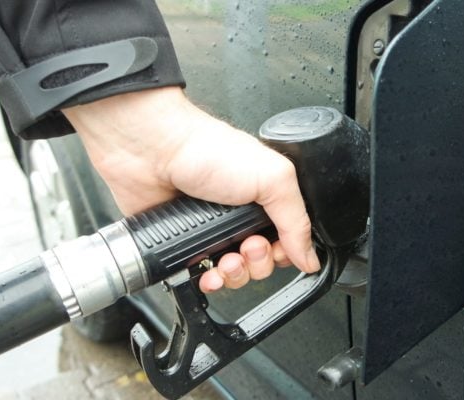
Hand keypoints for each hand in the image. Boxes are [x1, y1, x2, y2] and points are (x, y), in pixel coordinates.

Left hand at [62, 87, 319, 292]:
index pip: (287, 241)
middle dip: (258, 263)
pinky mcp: (185, 244)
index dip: (284, 252)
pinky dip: (208, 281)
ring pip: (235, 273)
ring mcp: (212, 231)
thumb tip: (311, 256)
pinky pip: (202, 276)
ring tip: (225, 258)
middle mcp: (241, 215)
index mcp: (266, 197)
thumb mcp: (273, 178)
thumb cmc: (207, 149)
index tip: (272, 245)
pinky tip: (207, 274)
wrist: (152, 151)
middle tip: (247, 245)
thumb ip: (297, 220)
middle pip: (263, 262)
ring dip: (234, 275)